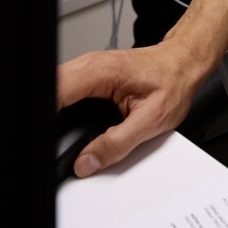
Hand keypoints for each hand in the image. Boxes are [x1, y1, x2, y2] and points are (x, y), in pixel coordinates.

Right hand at [57, 43, 198, 174]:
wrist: (183, 64)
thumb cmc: (172, 83)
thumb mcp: (151, 120)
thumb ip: (116, 144)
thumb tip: (87, 162)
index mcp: (102, 72)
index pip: (57, 91)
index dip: (44, 116)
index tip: (44, 139)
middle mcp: (90, 65)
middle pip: (49, 88)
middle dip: (44, 116)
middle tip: (48, 143)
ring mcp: (87, 68)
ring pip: (54, 87)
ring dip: (51, 110)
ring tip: (54, 135)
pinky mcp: (88, 75)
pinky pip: (64, 89)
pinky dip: (59, 106)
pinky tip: (63, 123)